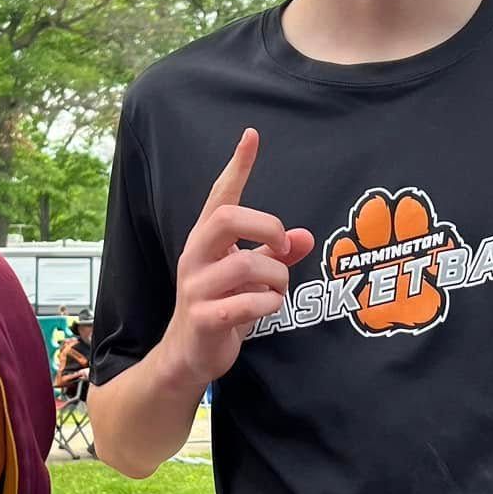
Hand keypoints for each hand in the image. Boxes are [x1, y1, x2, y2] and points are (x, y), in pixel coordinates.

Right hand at [161, 128, 312, 388]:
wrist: (187, 356)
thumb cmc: (222, 308)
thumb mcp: (250, 276)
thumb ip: (274, 254)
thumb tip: (305, 235)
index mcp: (206, 240)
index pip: (220, 195)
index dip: (237, 166)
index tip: (252, 136)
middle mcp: (196, 257)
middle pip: (228, 219)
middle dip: (266, 226)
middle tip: (281, 245)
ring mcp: (196, 288)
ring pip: (247, 265)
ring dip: (276, 278)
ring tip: (275, 291)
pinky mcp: (204, 318)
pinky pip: (245, 304)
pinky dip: (266, 305)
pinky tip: (265, 309)